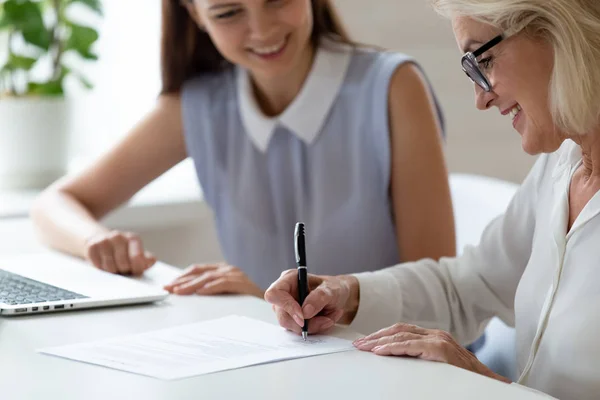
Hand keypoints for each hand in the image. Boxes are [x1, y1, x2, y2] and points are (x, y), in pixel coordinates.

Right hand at [85, 230, 155, 275]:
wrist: (101, 241)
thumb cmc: (122, 252)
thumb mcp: (136, 254)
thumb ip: (146, 259)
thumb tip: (150, 261)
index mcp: (133, 238)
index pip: (137, 258)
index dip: (136, 269)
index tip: (135, 271)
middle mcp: (118, 236)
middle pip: (123, 264)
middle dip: (124, 271)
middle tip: (123, 268)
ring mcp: (104, 240)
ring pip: (110, 267)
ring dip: (112, 272)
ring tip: (114, 266)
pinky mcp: (91, 246)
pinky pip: (98, 266)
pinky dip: (101, 269)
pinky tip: (103, 263)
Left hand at [163, 263, 263, 297]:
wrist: (270, 304)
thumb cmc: (246, 303)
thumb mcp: (225, 295)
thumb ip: (210, 292)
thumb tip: (188, 298)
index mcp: (222, 270)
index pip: (197, 270)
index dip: (182, 278)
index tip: (168, 286)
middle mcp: (228, 269)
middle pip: (200, 272)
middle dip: (182, 281)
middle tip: (168, 289)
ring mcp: (235, 275)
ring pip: (209, 277)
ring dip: (192, 285)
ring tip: (180, 292)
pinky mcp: (242, 283)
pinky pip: (223, 283)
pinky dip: (211, 287)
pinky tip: (201, 292)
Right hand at [264, 270, 358, 334]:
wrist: (339, 296)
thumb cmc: (333, 287)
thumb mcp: (331, 289)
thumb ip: (319, 297)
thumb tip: (305, 312)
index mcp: (289, 279)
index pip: (274, 294)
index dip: (286, 306)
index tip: (303, 316)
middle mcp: (284, 294)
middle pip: (282, 316)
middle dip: (306, 323)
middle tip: (326, 320)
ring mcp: (287, 309)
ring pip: (292, 326)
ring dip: (314, 326)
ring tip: (330, 317)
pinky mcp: (293, 320)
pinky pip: (300, 331)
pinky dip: (316, 328)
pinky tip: (327, 319)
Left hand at [353, 323, 510, 382]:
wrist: (490, 387)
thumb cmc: (466, 381)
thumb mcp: (439, 368)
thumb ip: (422, 361)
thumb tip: (398, 360)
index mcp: (435, 338)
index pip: (403, 331)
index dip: (382, 335)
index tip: (366, 343)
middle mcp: (436, 335)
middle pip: (398, 330)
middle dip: (376, 337)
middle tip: (359, 345)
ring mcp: (439, 340)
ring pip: (401, 335)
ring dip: (379, 341)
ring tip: (364, 348)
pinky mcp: (440, 350)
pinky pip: (411, 346)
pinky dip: (392, 347)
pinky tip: (379, 352)